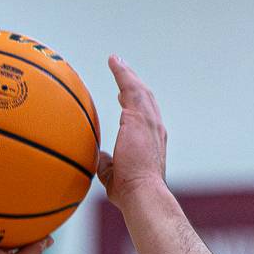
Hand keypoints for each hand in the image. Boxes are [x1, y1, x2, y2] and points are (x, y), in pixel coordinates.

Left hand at [96, 54, 166, 205]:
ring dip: (127, 75)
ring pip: (139, 90)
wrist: (142, 191)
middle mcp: (154, 128)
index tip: (124, 96)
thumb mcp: (114, 175)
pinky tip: (114, 62)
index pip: (144, 118)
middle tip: (124, 73)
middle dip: (134, 84)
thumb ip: (108, 163)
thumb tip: (99, 156)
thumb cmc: (130, 191)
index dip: (135, 106)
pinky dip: (122, 73)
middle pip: (145, 99)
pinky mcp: (138, 116)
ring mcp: (149, 121)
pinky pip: (130, 87)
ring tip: (117, 62)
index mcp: (152, 142)